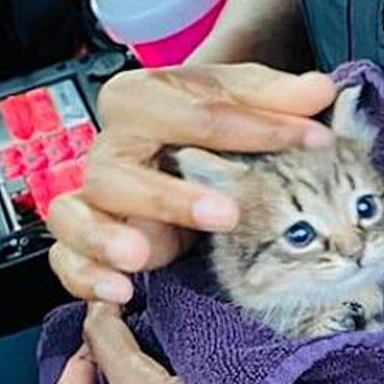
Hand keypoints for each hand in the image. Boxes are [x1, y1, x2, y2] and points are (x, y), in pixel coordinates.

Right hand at [47, 64, 337, 302]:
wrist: (178, 146)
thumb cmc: (204, 124)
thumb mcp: (243, 101)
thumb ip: (277, 99)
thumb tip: (317, 92)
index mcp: (140, 100)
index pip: (190, 109)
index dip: (252, 127)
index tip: (308, 140)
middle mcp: (109, 149)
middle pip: (116, 169)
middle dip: (168, 196)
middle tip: (225, 215)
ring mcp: (92, 198)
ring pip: (72, 215)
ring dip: (104, 237)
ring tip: (139, 258)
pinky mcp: (83, 242)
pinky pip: (66, 260)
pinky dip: (86, 277)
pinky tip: (120, 291)